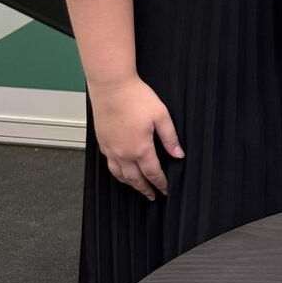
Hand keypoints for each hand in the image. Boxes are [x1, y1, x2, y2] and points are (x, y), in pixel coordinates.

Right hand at [89, 76, 183, 198]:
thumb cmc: (136, 97)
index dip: (161, 183)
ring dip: (130, 184)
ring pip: (120, 175)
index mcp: (140, 148)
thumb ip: (170, 138)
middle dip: (145, 189)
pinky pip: (110, 165)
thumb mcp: (161, 116)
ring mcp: (110, 149)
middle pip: (135, 179)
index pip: (153, 173)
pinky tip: (121, 171)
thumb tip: (178, 154)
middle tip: (152, 196)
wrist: (112, 86)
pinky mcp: (102, 142)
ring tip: (138, 187)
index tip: (166, 190)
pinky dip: (117, 173)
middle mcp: (123, 153)